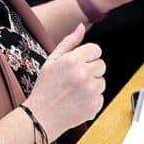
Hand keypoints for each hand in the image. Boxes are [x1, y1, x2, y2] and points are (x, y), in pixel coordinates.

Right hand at [26, 25, 104, 139]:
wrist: (42, 116)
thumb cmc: (45, 87)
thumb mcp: (52, 60)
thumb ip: (69, 42)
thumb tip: (81, 27)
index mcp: (73, 60)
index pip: (96, 50)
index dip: (88, 56)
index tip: (80, 64)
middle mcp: (84, 73)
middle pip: (101, 64)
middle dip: (91, 70)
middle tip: (75, 79)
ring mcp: (91, 90)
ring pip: (102, 81)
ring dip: (92, 85)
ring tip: (75, 91)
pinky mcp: (95, 104)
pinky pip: (101, 96)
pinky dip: (92, 99)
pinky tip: (78, 101)